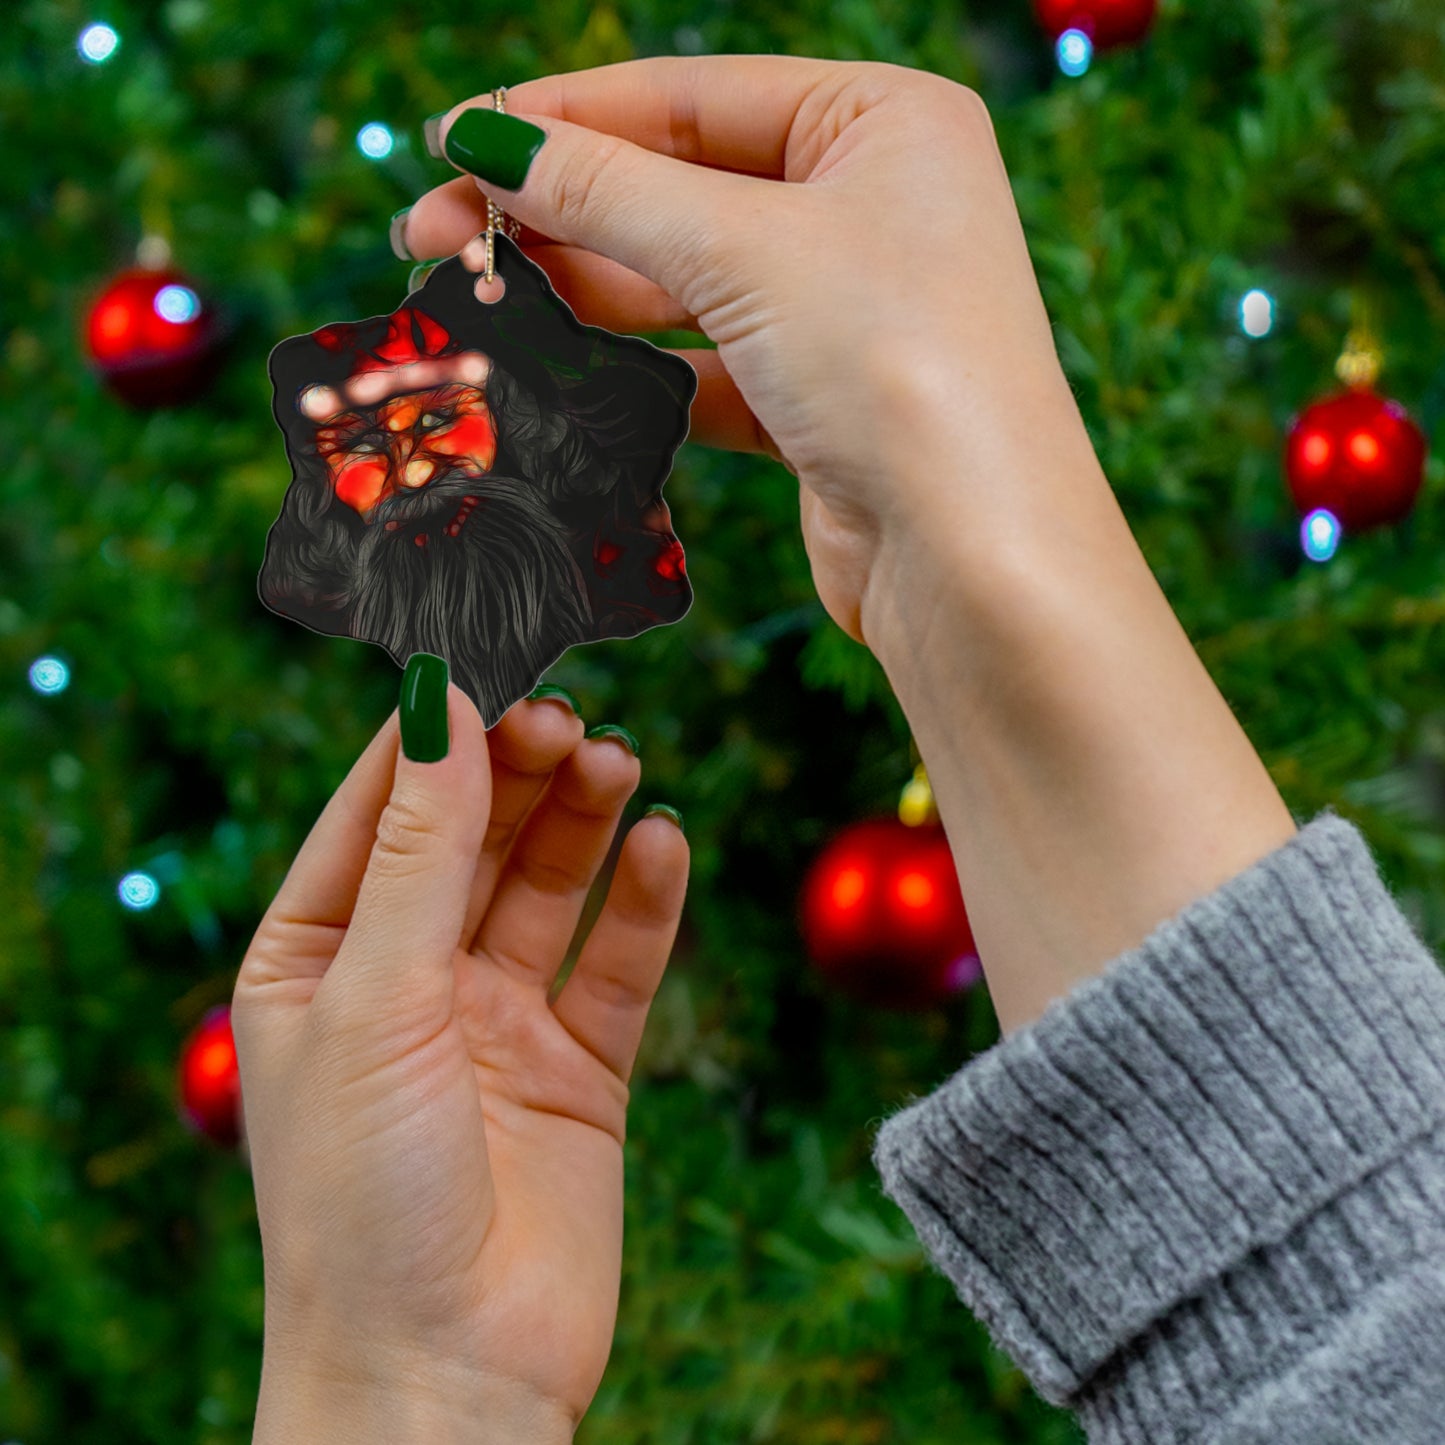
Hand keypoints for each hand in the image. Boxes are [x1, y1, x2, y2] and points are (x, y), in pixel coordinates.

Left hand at [232, 682, 687, 1438]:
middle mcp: (408, 981)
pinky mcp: (579, 1068)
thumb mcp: (375, 999)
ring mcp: (497, 1023)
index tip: (488, 657)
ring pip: (548, 886)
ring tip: (619, 761)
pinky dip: (643, 902)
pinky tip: (664, 844)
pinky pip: (617, 963)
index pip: (376, 812)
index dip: (432, 735)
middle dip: (518, 771)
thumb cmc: (362, 1199)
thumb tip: (439, 704)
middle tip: (569, 716)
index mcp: (319, 960)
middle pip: (472, 838)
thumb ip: (419, 851)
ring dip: (583, 820)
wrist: (445, 1377)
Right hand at [400, 56, 1093, 645]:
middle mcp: (871, 204)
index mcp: (883, 121)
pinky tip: (558, 368)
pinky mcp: (819, 400)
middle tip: (432, 235)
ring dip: (582, 287)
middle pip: (679, 187)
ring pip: (685, 279)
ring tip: (476, 296)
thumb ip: (607, 190)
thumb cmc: (896, 366)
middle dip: (556, 210)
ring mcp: (846, 307)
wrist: (973, 559)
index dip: (563, 116)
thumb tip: (485, 141)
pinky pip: (705, 362)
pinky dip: (634, 367)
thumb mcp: (743, 249)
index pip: (691, 96)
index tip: (452, 140)